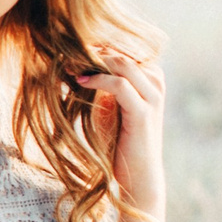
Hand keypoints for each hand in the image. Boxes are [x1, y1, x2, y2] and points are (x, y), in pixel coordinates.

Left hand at [77, 52, 165, 220]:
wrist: (135, 176)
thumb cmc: (118, 141)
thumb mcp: (106, 106)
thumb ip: (98, 83)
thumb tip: (73, 61)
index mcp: (149, 76)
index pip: (123, 48)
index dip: (96, 46)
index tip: (69, 48)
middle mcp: (155, 82)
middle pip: (123, 51)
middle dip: (94, 50)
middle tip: (66, 53)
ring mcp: (153, 97)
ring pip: (124, 62)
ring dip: (94, 61)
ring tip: (70, 66)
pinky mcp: (143, 113)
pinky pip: (120, 84)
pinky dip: (98, 79)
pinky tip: (79, 81)